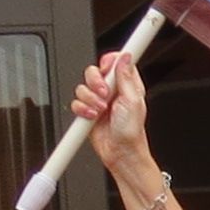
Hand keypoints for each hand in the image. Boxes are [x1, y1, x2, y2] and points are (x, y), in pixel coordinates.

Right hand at [72, 50, 153, 182]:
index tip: (107, 67)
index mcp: (126, 84)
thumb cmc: (132, 131)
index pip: (116, 62)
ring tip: (101, 110)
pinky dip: (82, 109)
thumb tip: (125, 57)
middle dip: (95, 82)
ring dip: (90, 99)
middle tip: (104, 93)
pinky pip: (76, 102)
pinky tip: (92, 116)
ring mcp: (98, 100)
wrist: (120, 153)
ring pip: (83, 87)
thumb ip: (126, 77)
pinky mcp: (87, 111)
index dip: (109, 61)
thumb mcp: (133, 101)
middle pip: (94, 71)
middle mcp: (111, 90)